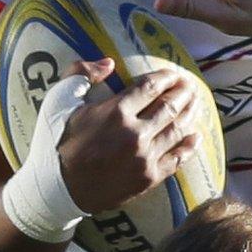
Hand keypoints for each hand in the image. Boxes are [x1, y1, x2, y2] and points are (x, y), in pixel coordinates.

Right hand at [55, 59, 201, 213]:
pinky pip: (177, 159)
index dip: (167, 77)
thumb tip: (109, 62)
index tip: (174, 74)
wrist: (55, 189)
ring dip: (190, 113)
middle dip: (184, 92)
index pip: (152, 87)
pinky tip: (196, 136)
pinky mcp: (149, 178)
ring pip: (177, 129)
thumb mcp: (58, 100)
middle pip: (170, 106)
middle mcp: (135, 133)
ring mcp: (144, 157)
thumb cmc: (55, 142)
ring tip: (197, 103)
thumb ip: (81, 73)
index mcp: (115, 111)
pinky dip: (189, 146)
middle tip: (191, 85)